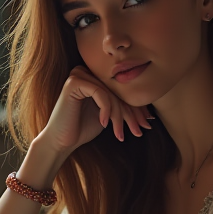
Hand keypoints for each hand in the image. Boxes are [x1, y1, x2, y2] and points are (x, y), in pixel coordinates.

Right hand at [38, 66, 152, 157]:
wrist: (62, 141)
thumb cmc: (83, 129)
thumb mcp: (109, 116)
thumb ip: (123, 108)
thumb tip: (150, 114)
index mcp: (95, 77)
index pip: (121, 90)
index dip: (136, 108)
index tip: (146, 124)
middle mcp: (87, 72)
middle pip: (118, 91)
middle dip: (131, 114)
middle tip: (140, 130)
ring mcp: (79, 74)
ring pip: (111, 94)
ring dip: (119, 116)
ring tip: (120, 134)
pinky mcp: (74, 82)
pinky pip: (100, 93)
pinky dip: (105, 110)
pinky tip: (104, 124)